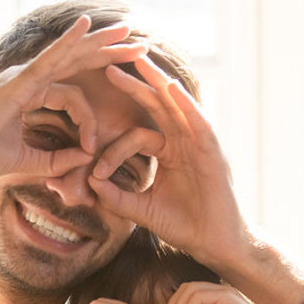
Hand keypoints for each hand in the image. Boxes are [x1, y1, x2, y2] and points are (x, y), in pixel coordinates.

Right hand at [0, 16, 145, 177]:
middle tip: (140, 45)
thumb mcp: (27, 163)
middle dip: (109, 53)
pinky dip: (68, 41)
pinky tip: (87, 25)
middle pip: (78, 62)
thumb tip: (86, 159)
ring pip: (71, 56)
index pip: (73, 96)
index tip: (91, 148)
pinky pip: (49, 58)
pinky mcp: (19, 80)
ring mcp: (25, 76)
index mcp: (31, 94)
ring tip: (129, 31)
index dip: (89, 121)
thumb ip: (57, 161)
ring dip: (102, 43)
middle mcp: (30, 79)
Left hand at [86, 57, 246, 271]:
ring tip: (141, 60)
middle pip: (156, 106)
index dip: (112, 150)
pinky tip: (171, 88)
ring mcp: (198, 144)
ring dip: (158, 81)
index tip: (94, 171)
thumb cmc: (184, 226)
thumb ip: (117, 197)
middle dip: (134, 85)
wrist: (213, 243)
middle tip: (110, 65)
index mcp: (168, 153)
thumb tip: (90, 184)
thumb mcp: (142, 210)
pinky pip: (198, 122)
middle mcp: (183, 142)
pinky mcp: (212, 151)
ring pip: (176, 105)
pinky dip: (185, 104)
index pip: (136, 136)